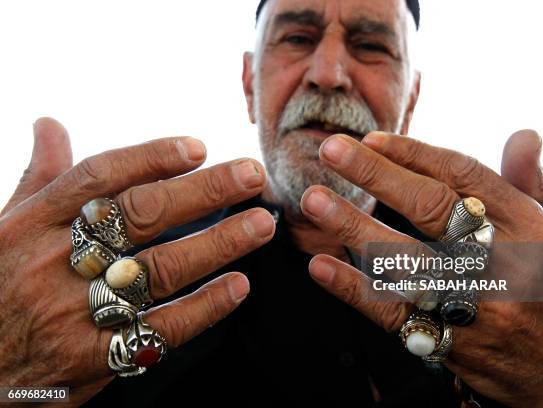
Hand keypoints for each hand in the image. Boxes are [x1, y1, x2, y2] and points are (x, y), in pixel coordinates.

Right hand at [0, 118, 275, 403]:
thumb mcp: (4, 228)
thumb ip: (39, 179)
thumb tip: (49, 125)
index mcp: (32, 223)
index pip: (100, 177)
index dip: (152, 158)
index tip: (199, 147)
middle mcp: (55, 261)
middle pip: (141, 215)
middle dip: (203, 191)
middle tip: (252, 175)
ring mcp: (74, 311)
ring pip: (160, 269)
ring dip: (218, 244)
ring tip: (261, 224)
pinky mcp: (93, 358)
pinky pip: (160, 329)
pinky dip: (204, 306)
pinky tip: (239, 286)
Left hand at [299, 130, 542, 406]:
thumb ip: (530, 185)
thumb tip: (524, 135)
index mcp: (528, 226)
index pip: (464, 176)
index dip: (414, 154)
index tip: (370, 139)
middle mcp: (503, 262)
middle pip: (432, 209)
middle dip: (377, 175)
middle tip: (330, 149)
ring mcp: (473, 306)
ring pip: (405, 260)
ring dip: (354, 229)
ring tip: (314, 201)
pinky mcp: (447, 342)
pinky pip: (394, 313)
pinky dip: (353, 288)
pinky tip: (321, 265)